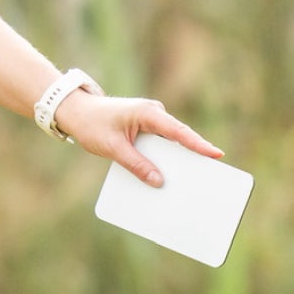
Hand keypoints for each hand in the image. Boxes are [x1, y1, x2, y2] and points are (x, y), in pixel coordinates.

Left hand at [51, 91, 222, 186]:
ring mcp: (151, 122)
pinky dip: (165, 160)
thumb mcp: (113, 148)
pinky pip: (160, 146)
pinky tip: (167, 178)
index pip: (178, 132)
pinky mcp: (146, 130)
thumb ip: (136, 164)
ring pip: (172, 144)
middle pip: (180, 139)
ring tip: (191, 182)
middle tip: (210, 175)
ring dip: (179, 160)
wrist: (76, 111)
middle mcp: (154, 115)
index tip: (216, 155)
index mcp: (148, 113)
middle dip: (195, 156)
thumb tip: (159, 182)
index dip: (198, 145)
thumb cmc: (92, 124)